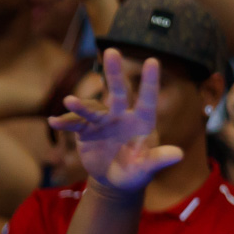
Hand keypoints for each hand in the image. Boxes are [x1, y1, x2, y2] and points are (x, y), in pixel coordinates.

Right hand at [49, 48, 181, 193]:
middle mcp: (123, 116)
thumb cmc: (136, 173)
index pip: (148, 100)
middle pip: (120, 93)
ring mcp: (103, 121)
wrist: (113, 181)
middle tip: (112, 51)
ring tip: (69, 101)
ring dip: (82, 105)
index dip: (150, 82)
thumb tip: (179, 154)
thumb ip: (159, 159)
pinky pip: (75, 124)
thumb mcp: (146, 169)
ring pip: (93, 109)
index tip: (153, 60)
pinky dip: (66, 123)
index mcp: (142, 122)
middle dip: (116, 73)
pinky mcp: (86, 130)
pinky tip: (54, 122)